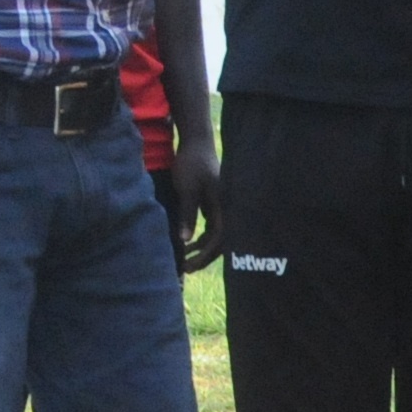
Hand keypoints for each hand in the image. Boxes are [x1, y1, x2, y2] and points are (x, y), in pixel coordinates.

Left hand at [164, 139, 223, 275]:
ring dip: (201, 248)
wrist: (196, 142)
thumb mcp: (187, 189)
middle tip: (186, 269)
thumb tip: (185, 240)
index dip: (205, 255)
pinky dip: (201, 237)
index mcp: (224, 206)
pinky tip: (187, 242)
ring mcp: (221, 207)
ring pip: (215, 235)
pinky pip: (211, 227)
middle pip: (221, 241)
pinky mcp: (214, 204)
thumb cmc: (192, 163)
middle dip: (204, 257)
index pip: (220, 239)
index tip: (189, 265)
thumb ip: (188, 214)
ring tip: (184, 259)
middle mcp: (226, 209)